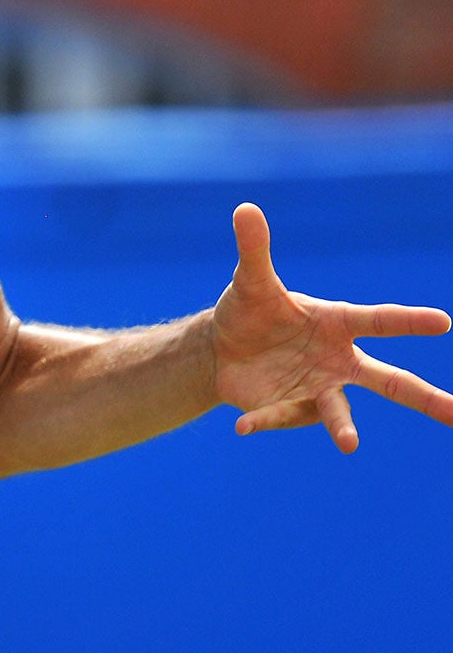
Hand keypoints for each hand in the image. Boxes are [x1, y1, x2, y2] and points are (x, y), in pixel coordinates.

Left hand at [211, 202, 452, 451]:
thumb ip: (254, 250)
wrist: (222, 350)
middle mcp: (337, 360)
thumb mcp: (250, 282)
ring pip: (338, 410)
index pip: (378, 321)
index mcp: (337, 324)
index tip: (443, 321)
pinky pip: (280, 416)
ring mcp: (317, 388)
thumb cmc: (251, 311)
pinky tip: (241, 425)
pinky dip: (263, 421)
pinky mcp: (290, 408)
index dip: (408, 321)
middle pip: (389, 381)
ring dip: (342, 425)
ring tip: (350, 444)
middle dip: (427, 399)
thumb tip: (244, 208)